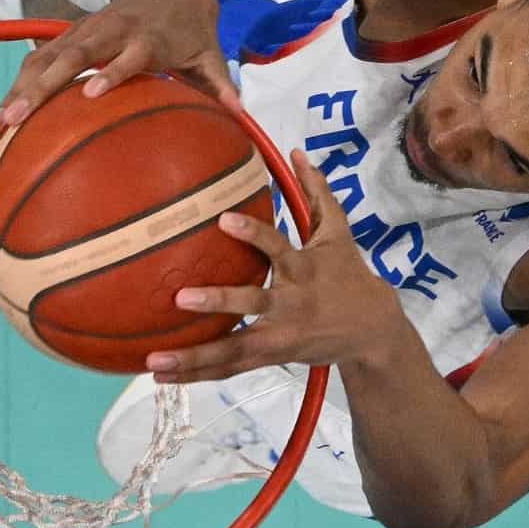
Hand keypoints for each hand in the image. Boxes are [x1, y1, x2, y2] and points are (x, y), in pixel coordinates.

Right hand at [0, 0, 239, 133]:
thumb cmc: (188, 28)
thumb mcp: (209, 50)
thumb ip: (220, 81)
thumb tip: (240, 115)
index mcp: (145, 37)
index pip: (126, 55)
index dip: (110, 72)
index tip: (91, 94)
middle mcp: (108, 31)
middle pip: (71, 57)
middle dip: (42, 87)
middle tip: (19, 119)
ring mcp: (82, 32)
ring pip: (44, 59)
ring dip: (19, 92)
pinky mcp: (66, 37)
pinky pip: (36, 62)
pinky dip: (17, 88)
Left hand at [145, 149, 412, 383]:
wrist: (373, 328)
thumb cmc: (349, 274)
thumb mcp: (339, 233)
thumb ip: (318, 192)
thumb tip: (297, 151)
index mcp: (303, 268)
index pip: (277, 246)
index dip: (252, 235)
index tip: (223, 220)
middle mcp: (290, 302)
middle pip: (253, 303)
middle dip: (219, 301)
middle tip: (180, 298)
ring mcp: (280, 334)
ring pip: (234, 348)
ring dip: (194, 357)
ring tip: (156, 363)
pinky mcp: (273, 357)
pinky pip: (231, 367)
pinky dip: (198, 373)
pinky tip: (165, 376)